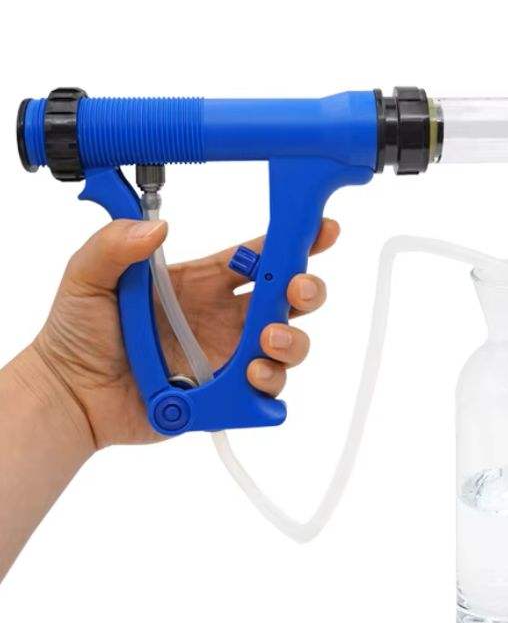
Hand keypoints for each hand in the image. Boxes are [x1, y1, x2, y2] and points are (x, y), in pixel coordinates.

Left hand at [31, 218, 338, 448]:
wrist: (70, 396)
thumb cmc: (77, 334)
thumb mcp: (87, 276)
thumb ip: (115, 245)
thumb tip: (158, 226)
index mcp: (203, 283)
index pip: (259, 257)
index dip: (294, 243)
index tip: (321, 231)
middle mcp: (226, 319)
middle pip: (288, 300)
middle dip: (306, 291)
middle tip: (297, 291)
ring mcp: (229, 357)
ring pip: (289, 345)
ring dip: (292, 340)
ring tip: (267, 340)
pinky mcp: (227, 396)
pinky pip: (268, 391)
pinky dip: (270, 383)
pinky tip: (250, 375)